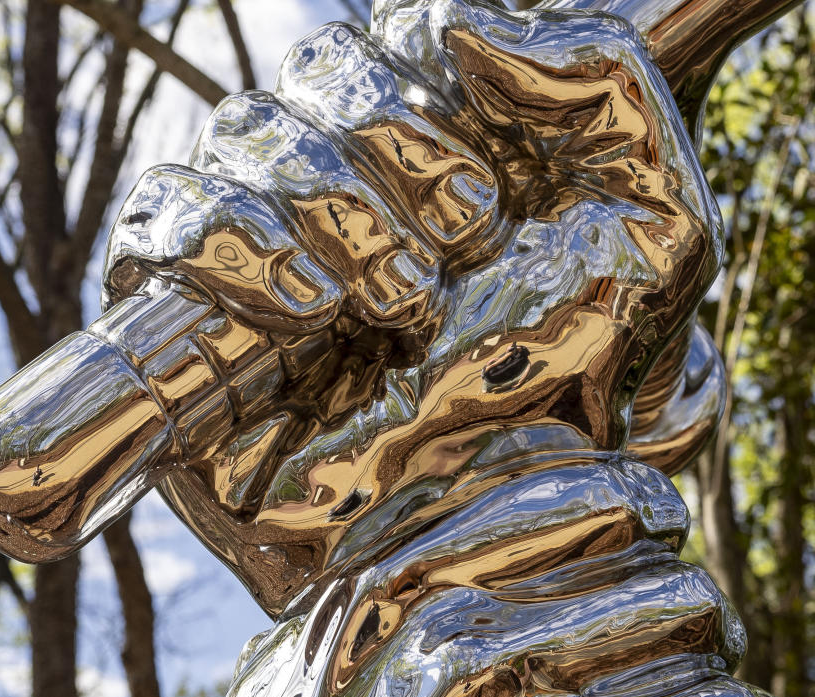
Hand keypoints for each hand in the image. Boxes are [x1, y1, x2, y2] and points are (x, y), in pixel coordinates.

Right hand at [104, 0, 721, 609]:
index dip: (423, 93)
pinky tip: (313, 307)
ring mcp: (262, 256)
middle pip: (307, 80)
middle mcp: (342, 192)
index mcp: (433, 150)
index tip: (493, 209)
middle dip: (384, 155)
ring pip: (236, 138)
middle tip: (457, 255)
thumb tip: (460, 22)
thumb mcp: (654, 222)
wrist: (498, 528)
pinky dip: (233, 243)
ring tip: (398, 302)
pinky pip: (160, 224)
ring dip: (325, 205)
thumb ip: (602, 79)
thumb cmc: (581, 390)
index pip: (385, 42)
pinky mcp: (190, 328)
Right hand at [159, 432, 810, 696]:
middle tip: (712, 650)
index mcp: (400, 595)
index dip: (647, 510)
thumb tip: (446, 516)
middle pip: (671, 595)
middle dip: (709, 622)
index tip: (664, 538)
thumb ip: (365, 589)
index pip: (583, 496)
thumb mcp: (284, 673)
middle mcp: (466, 662)